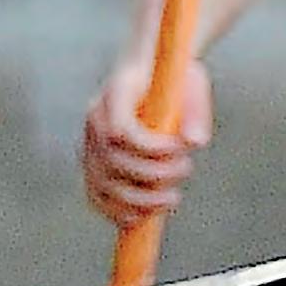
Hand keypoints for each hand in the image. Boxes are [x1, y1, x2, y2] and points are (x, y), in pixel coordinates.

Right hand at [81, 58, 213, 227]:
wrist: (150, 71)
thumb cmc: (173, 78)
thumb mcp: (191, 82)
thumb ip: (195, 110)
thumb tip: (195, 142)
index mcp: (116, 91)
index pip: (121, 130)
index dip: (151, 148)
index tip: (181, 148)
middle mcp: (96, 119)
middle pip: (112, 162)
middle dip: (153, 175)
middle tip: (187, 168)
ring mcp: (89, 143)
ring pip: (102, 186)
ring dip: (139, 201)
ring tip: (172, 197)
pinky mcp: (93, 164)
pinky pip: (97, 198)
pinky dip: (119, 212)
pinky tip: (147, 214)